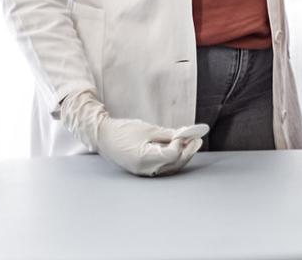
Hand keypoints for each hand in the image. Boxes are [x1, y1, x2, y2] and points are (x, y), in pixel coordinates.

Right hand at [60, 90, 206, 176]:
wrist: (104, 137)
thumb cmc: (123, 131)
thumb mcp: (148, 129)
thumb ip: (168, 134)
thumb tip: (185, 135)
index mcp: (144, 158)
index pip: (172, 155)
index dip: (181, 143)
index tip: (186, 132)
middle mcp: (145, 169)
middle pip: (174, 163)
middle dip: (187, 151)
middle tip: (197, 138)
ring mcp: (144, 171)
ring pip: (170, 167)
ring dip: (183, 155)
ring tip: (191, 142)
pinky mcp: (144, 170)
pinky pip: (163, 167)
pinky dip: (173, 158)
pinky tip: (179, 148)